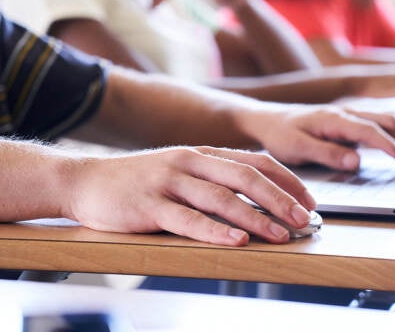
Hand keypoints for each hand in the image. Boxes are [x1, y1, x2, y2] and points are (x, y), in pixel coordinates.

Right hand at [65, 146, 315, 245]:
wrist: (85, 181)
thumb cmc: (139, 181)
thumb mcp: (181, 170)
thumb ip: (213, 179)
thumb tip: (257, 198)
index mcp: (202, 154)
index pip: (255, 161)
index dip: (286, 180)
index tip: (309, 200)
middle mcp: (190, 162)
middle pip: (246, 177)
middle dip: (280, 199)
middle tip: (303, 220)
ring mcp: (169, 182)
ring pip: (221, 198)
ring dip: (256, 217)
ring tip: (279, 234)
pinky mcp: (149, 205)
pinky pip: (188, 219)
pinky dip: (215, 231)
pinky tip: (236, 241)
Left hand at [244, 105, 394, 172]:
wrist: (268, 120)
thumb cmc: (280, 134)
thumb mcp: (296, 148)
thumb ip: (326, 153)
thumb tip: (357, 161)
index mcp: (334, 118)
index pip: (370, 130)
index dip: (389, 146)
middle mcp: (347, 112)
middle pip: (387, 120)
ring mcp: (350, 115)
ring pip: (387, 120)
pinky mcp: (350, 122)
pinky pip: (379, 125)